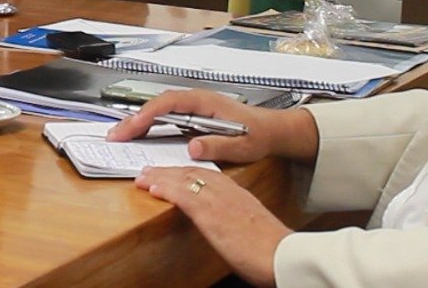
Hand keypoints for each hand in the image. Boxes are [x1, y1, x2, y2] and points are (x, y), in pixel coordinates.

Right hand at [105, 89, 317, 163]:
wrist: (272, 130)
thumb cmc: (258, 135)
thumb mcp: (242, 145)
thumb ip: (218, 146)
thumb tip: (191, 147)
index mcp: (205, 101)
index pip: (169, 102)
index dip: (148, 114)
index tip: (132, 127)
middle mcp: (195, 100)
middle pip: (157, 105)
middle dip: (133, 119)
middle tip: (113, 136)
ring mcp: (192, 106)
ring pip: (157, 110)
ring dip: (137, 122)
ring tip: (118, 136)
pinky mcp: (191, 115)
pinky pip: (164, 116)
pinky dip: (148, 125)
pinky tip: (137, 136)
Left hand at [135, 166, 288, 285]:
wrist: (284, 257)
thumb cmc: (273, 249)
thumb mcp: (252, 228)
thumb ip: (237, 222)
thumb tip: (229, 229)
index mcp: (239, 195)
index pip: (207, 176)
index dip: (185, 173)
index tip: (170, 173)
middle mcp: (228, 192)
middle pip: (192, 173)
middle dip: (168, 171)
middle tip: (149, 171)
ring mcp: (219, 200)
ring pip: (185, 180)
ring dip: (160, 177)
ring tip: (143, 177)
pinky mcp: (212, 214)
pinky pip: (184, 196)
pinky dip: (167, 189)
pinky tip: (153, 188)